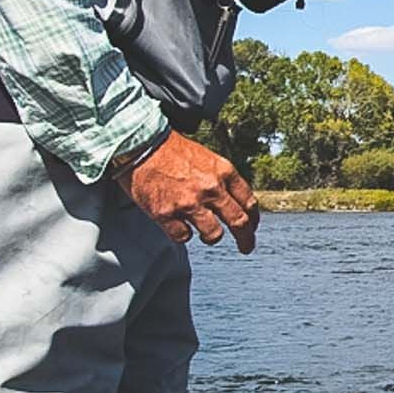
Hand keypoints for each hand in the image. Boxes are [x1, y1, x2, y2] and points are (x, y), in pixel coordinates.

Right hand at [117, 129, 259, 251]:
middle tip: (246, 247)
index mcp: (223, 171)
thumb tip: (231, 201)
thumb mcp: (206, 157)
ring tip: (205, 234)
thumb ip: (220, 179)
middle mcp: (210, 188)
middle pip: (238, 222)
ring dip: (211, 237)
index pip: (248, 201)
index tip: (252, 227)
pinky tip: (179, 225)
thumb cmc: (171, 149)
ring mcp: (189, 203)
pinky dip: (182, 234)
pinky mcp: (167, 214)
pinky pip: (183, 236)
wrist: (140, 144)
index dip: (253, 218)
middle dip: (245, 239)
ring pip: (213, 234)